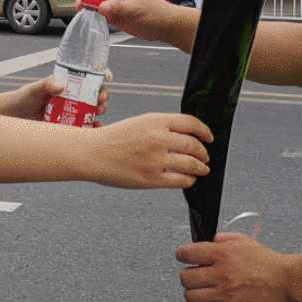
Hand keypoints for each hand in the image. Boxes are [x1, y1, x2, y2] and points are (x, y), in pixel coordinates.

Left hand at [9, 73, 110, 121]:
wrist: (14, 117)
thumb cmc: (24, 98)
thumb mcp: (34, 90)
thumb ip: (45, 85)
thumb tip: (60, 85)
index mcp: (67, 84)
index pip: (89, 79)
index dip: (100, 80)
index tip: (105, 83)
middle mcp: (73, 97)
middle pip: (94, 95)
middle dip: (102, 99)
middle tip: (101, 103)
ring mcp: (71, 111)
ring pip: (92, 111)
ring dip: (99, 114)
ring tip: (98, 117)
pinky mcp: (68, 125)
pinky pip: (84, 126)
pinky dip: (91, 129)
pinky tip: (94, 131)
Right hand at [84, 112, 210, 188]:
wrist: (91, 153)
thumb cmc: (111, 138)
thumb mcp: (139, 122)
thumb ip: (161, 127)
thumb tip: (184, 136)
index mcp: (155, 121)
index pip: (191, 123)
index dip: (204, 131)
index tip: (209, 137)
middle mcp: (158, 139)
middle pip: (194, 145)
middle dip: (204, 153)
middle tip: (205, 156)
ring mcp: (156, 160)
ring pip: (191, 164)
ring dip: (200, 167)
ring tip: (202, 169)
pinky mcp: (151, 179)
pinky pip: (180, 181)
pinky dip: (189, 181)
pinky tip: (188, 179)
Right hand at [86, 0, 183, 42]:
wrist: (165, 25)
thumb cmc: (155, 14)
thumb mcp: (134, 10)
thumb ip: (116, 8)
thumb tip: (100, 7)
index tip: (81, 5)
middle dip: (86, 1)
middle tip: (84, 13)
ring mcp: (114, 1)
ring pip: (94, 2)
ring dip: (90, 9)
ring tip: (90, 18)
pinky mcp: (114, 11)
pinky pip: (100, 11)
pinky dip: (96, 16)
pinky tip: (96, 21)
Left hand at [176, 233, 299, 301]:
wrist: (285, 282)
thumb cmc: (267, 262)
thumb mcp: (243, 240)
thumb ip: (221, 239)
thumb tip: (207, 241)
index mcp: (222, 254)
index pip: (186, 254)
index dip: (182, 254)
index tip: (184, 256)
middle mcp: (221, 274)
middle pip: (185, 277)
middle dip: (187, 275)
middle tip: (193, 274)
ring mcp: (224, 294)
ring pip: (190, 297)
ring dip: (191, 293)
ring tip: (198, 290)